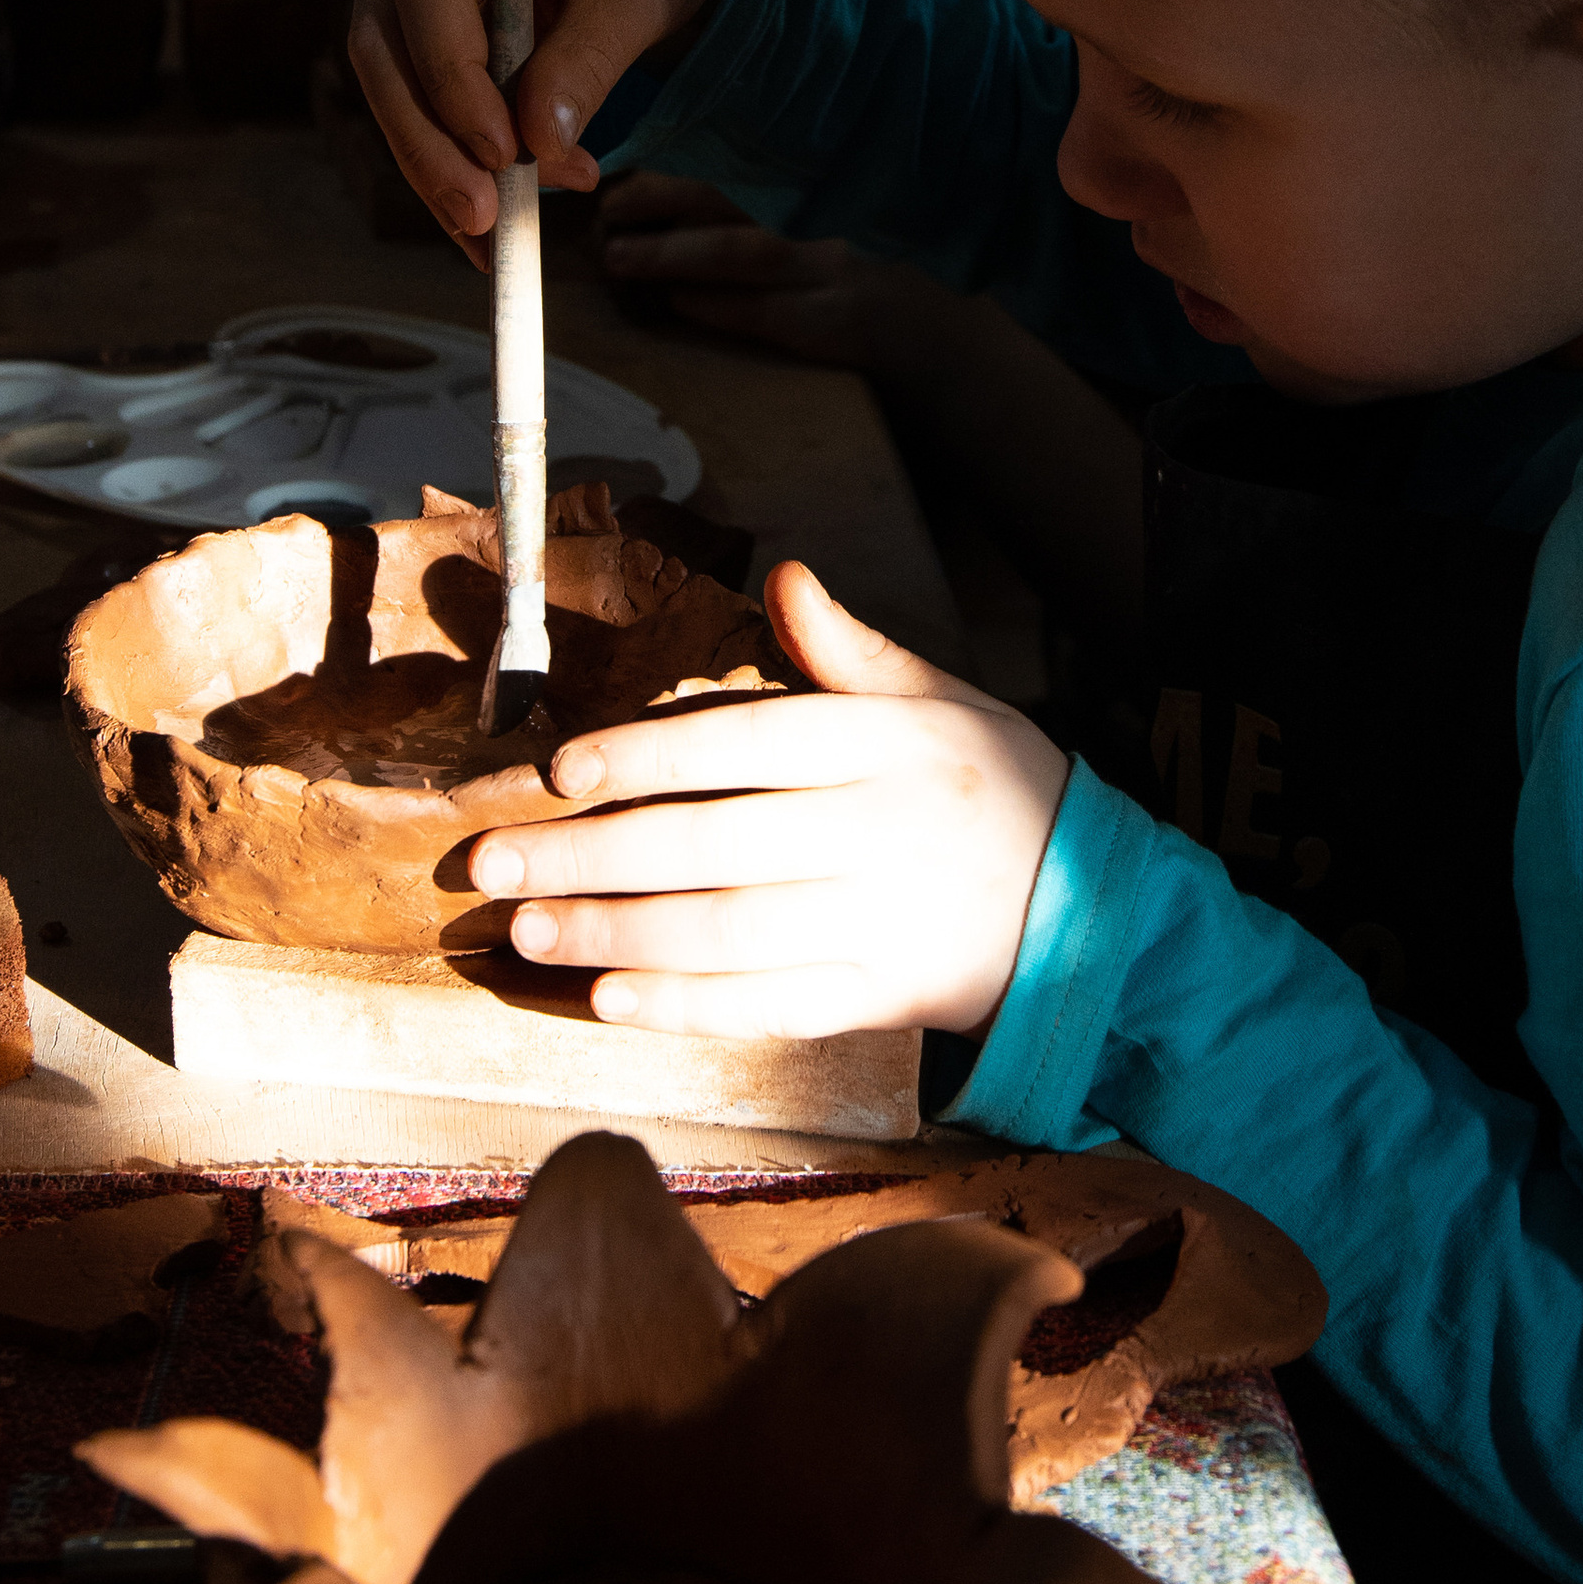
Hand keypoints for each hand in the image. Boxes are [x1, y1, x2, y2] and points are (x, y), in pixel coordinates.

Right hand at [347, 0, 736, 260]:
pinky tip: (488, 226)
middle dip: (428, 140)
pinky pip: (414, 101)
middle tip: (481, 216)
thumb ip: (589, 59)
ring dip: (432, 165)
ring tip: (492, 235)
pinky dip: (447, 164)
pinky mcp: (418, 25)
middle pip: (384, 39)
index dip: (453, 79)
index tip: (502, 153)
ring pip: (388, 81)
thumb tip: (539, 145)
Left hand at [469, 560, 1070, 1037]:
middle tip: (492, 864)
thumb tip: (786, 575)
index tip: (557, 770)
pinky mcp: (877, 998)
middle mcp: (876, 832)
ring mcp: (876, 922)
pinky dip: (686, 1007)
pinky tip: (609, 1000)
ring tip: (525, 932)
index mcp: (883, 746)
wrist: (1090, 907)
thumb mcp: (939, 698)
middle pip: (713, 845)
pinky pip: (768, 1007)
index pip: (745, 747)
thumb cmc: (992, 784)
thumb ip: (850, 649)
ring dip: (616, 935)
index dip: (646, 756)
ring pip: (727, 932)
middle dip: (592, 857)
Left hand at [598, 173, 954, 377]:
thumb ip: (773, 177)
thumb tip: (675, 171)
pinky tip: (676, 300)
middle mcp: (823, 207)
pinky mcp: (833, 317)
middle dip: (653, 201)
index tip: (622, 168)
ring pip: (734, 251)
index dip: (672, 160)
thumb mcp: (833, 197)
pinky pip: (760, 309)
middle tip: (606, 213)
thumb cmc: (870, 255)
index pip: (733, 151)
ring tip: (618, 258)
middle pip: (723, 193)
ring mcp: (830, 262)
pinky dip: (712, 304)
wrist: (943, 322)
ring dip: (668, 255)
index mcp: (817, 169)